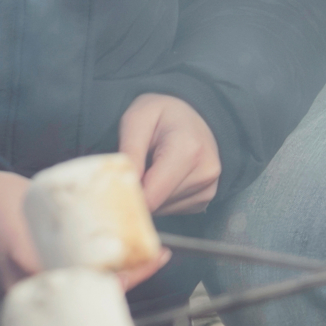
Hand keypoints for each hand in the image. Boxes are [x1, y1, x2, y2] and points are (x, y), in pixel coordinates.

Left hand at [120, 93, 220, 217]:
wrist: (193, 115)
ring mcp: (209, 187)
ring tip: (153, 168)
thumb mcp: (137, 119)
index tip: (116, 185)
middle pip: (156, 204)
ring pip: (163, 209)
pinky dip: (162, 198)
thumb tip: (125, 186)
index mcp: (187, 150)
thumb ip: (130, 152)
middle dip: (139, 192)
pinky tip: (164, 177)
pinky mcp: (206, 198)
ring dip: (151, 195)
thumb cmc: (163, 115)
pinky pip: (173, 210)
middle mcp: (204, 172)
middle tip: (135, 169)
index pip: (152, 196)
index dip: (128, 195)